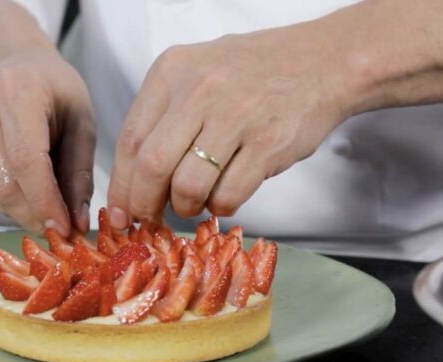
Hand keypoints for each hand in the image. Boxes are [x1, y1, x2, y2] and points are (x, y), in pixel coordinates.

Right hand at [0, 0, 94, 235]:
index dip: (45, 201)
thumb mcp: (80, 119)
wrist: (5, 64)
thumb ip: (79, 171)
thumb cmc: (51, 90)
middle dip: (36, 215)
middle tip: (63, 229)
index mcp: (16, 91)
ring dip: (25, 212)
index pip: (26, 160)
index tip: (66, 228)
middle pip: (4, 184)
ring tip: (50, 207)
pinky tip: (27, 189)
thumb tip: (76, 222)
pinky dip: (10, 202)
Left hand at [105, 24, 348, 227]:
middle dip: (145, 204)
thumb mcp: (198, 72)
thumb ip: (165, 115)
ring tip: (194, 203)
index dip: (122, 185)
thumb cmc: (256, 73)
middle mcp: (199, 90)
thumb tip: (134, 179)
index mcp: (172, 71)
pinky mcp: (268, 143)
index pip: (130, 139)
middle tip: (150, 219)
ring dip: (186, 207)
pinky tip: (225, 196)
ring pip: (187, 186)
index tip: (120, 212)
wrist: (322, 61)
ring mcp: (236, 116)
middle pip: (151, 166)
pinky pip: (228, 194)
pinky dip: (221, 206)